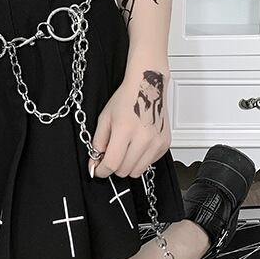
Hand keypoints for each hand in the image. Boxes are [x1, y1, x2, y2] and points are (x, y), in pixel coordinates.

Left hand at [88, 66, 170, 180]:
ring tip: (125, 149)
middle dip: (114, 166)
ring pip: (137, 171)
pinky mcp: (165, 145)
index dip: (101, 170)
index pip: (112, 164)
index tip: (98, 169)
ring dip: (128, 165)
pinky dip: (140, 159)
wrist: (147, 86)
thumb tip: (94, 164)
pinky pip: (149, 164)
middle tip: (111, 154)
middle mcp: (143, 138)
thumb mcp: (105, 118)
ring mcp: (156, 142)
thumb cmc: (126, 99)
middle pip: (124, 171)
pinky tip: (137, 145)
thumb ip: (98, 143)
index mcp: (125, 129)